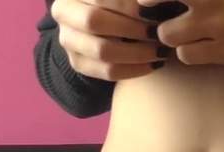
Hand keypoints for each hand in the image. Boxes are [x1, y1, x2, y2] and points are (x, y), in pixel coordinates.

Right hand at [51, 0, 169, 80]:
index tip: (154, 10)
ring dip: (137, 52)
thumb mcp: (124, 0)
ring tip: (161, 51)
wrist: (103, 28)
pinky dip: (135, 69)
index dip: (129, 6)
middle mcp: (63, 12)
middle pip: (94, 21)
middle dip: (131, 28)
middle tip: (158, 33)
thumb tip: (157, 5)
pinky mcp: (77, 63)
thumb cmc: (119, 5)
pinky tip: (154, 65)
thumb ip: (137, 1)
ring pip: (102, 51)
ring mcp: (67, 40)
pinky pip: (108, 71)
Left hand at [136, 0, 223, 69]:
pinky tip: (199, 49)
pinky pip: (188, 56)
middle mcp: (210, 0)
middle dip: (155, 11)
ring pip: (169, 34)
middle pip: (156, 4)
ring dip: (172, 35)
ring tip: (182, 34)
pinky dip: (189, 53)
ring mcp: (216, 26)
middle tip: (159, 14)